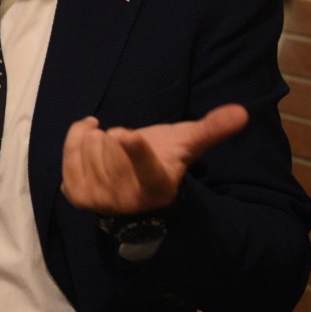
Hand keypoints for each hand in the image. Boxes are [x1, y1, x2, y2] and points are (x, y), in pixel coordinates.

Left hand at [61, 104, 248, 215]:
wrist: (134, 188)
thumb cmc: (164, 160)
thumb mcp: (187, 144)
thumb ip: (211, 129)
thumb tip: (242, 111)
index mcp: (157, 186)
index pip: (144, 167)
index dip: (134, 150)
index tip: (125, 134)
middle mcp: (127, 199)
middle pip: (110, 145)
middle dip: (118, 136)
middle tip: (128, 144)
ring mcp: (98, 200)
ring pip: (90, 145)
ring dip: (98, 136)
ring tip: (112, 145)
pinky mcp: (75, 195)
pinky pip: (68, 151)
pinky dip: (77, 135)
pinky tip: (89, 134)